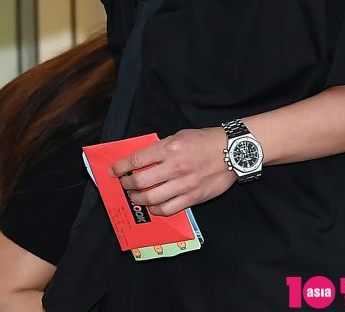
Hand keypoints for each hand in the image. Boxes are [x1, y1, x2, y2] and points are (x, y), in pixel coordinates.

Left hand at [112, 127, 235, 215]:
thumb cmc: (205, 141)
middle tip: (124, 184)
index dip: (121, 167)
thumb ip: (161, 148)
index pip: (137, 160)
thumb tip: (142, 160)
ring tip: (135, 196)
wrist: (231, 151)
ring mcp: (184, 184)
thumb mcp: (180, 136)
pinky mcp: (193, 197)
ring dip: (138, 199)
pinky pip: (168, 209)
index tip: (113, 171)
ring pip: (152, 198)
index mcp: (170, 147)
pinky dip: (156, 209)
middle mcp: (175, 166)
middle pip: (141, 181)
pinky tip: (153, 206)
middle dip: (127, 184)